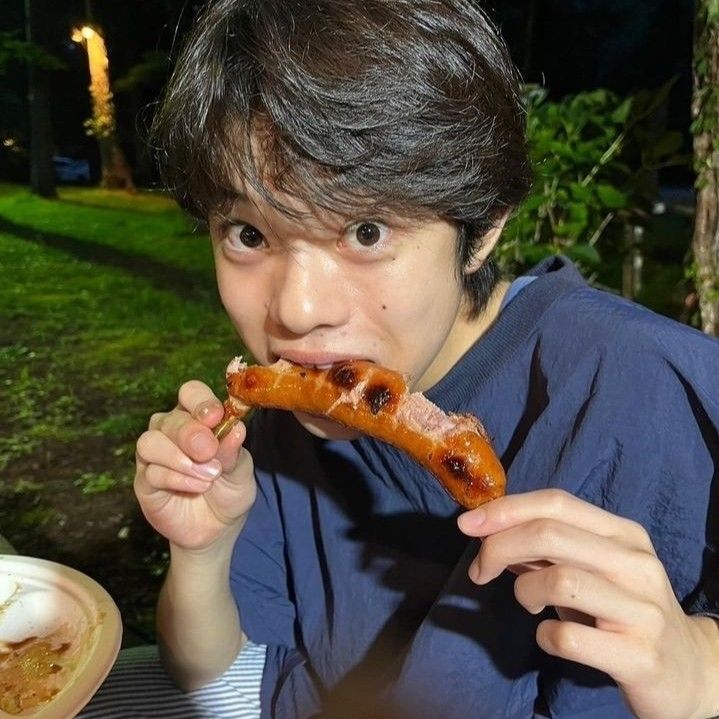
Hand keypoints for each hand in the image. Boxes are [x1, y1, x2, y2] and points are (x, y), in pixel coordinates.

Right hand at [134, 380, 255, 551]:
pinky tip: (197, 487)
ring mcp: (155, 456)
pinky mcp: (144, 482)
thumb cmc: (230, 490)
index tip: (215, 415)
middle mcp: (171, 431)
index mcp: (197, 418)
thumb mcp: (241, 471)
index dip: (200, 401)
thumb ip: (234, 451)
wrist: (218, 529)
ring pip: (150, 442)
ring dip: (179, 458)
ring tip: (208, 476)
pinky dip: (176, 479)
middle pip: (170, 419)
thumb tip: (236, 429)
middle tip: (209, 452)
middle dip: (191, 434)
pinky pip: (150, 472)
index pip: (190, 393)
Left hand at [457, 489, 718, 718]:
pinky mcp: (640, 656)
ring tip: (529, 603)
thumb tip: (489, 528)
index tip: (466, 525)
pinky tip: (550, 637)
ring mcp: (643, 610)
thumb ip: (547, 547)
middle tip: (480, 571)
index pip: (556, 502)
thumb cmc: (623, 609)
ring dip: (524, 591)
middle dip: (498, 547)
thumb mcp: (591, 568)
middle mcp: (637, 563)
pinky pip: (567, 638)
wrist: (688, 670)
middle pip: (550, 534)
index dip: (504, 509)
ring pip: (558, 580)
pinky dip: (543, 636)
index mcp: (623, 534)